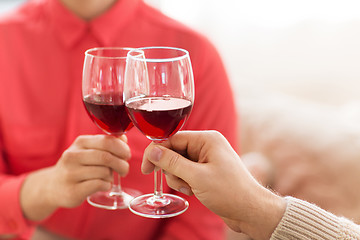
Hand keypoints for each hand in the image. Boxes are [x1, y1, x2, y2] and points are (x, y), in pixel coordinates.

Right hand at [20, 134, 130, 220]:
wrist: (53, 186)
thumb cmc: (78, 166)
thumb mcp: (89, 150)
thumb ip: (106, 143)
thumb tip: (123, 139)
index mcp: (80, 142)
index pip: (107, 141)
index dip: (122, 149)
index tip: (127, 156)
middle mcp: (73, 156)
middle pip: (106, 157)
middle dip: (121, 164)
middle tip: (124, 170)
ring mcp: (71, 173)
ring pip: (104, 172)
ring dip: (111, 176)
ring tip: (107, 177)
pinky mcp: (73, 190)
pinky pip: (99, 185)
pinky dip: (106, 185)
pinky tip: (103, 185)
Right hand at [142, 131, 285, 239]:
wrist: (250, 210)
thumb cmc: (229, 192)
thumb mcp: (197, 176)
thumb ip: (172, 162)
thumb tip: (153, 151)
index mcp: (207, 139)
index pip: (172, 138)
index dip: (157, 152)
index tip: (146, 168)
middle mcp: (206, 146)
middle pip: (174, 151)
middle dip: (171, 169)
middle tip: (178, 182)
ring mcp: (207, 158)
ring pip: (178, 164)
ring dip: (178, 178)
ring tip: (189, 189)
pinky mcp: (206, 171)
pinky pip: (186, 172)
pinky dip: (185, 182)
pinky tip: (193, 191)